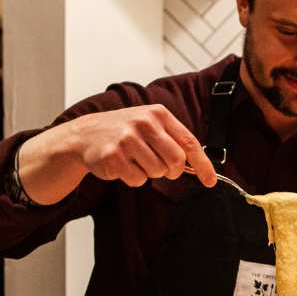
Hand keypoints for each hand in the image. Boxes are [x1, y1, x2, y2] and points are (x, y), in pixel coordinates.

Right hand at [18, 106, 215, 204]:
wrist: (86, 134)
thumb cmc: (126, 131)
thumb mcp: (152, 125)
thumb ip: (176, 141)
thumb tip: (202, 167)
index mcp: (159, 114)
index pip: (190, 143)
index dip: (203, 165)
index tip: (210, 180)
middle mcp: (144, 124)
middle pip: (176, 161)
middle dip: (173, 171)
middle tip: (162, 168)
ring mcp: (127, 139)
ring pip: (157, 172)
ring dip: (150, 173)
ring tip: (136, 160)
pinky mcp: (113, 156)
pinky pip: (138, 180)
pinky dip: (134, 179)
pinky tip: (124, 166)